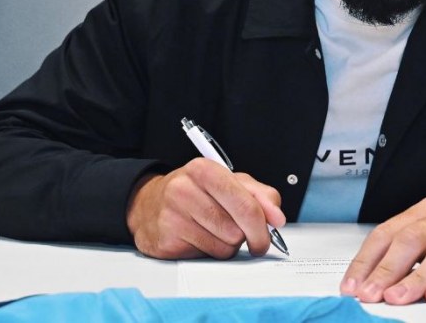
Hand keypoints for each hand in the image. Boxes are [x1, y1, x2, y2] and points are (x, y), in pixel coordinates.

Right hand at [126, 158, 284, 259]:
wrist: (149, 204)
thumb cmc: (196, 191)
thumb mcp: (229, 181)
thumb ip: (259, 194)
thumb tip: (277, 217)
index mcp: (204, 170)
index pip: (245, 203)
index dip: (263, 223)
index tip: (273, 230)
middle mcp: (184, 190)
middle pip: (237, 229)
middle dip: (249, 236)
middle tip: (254, 239)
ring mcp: (172, 217)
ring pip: (224, 246)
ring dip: (229, 244)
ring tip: (217, 229)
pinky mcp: (165, 242)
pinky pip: (206, 256)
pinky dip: (211, 251)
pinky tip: (201, 237)